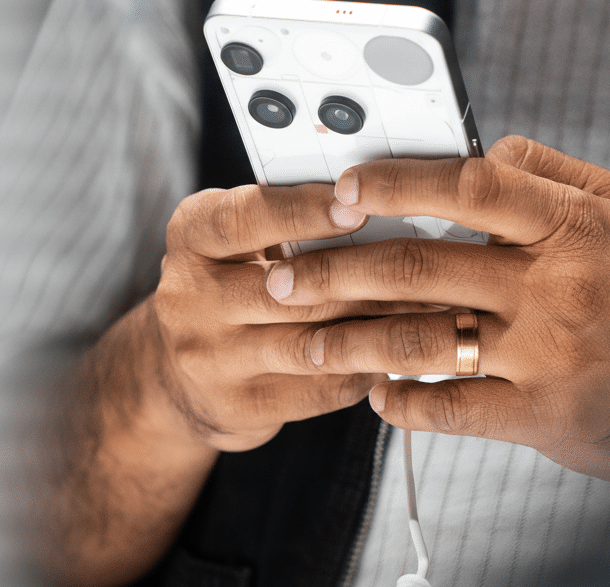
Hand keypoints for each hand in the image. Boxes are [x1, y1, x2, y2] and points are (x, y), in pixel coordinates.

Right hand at [145, 183, 419, 450]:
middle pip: (287, 287)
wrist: (178, 377)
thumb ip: (293, 219)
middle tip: (429, 266)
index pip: (245, 217)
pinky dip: (365, 370)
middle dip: (365, 276)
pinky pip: (318, 388)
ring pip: (310, 342)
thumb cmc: (236, 284)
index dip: (303, 211)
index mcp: (192, 235)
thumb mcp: (244, 240)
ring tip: (431, 312)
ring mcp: (208, 358)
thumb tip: (384, 203)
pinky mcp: (237, 406)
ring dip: (378, 327)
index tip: (359, 206)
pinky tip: (399, 354)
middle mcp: (188, 296)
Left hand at [265, 136, 609, 484]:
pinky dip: (403, 402)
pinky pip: (452, 407)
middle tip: (283, 274)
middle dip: (335, 269)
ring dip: (351, 339)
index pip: (467, 184)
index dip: (395, 181)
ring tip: (305, 337)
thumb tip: (482, 146)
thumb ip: (549, 171)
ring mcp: (545, 353)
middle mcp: (553, 285)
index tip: (340, 188)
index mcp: (569, 225)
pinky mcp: (543, 416)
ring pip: (422, 340)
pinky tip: (374, 394)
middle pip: (421, 264)